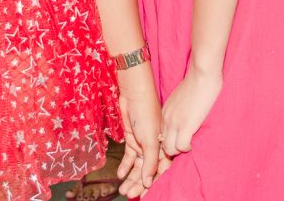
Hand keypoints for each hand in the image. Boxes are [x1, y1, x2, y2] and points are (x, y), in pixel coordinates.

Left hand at [115, 66, 162, 194]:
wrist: (133, 93)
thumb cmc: (146, 113)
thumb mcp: (150, 140)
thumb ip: (150, 162)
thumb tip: (148, 182)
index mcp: (164, 147)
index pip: (160, 171)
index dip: (154, 183)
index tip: (146, 195)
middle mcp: (155, 147)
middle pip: (148, 170)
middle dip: (139, 183)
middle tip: (129, 194)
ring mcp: (143, 144)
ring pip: (138, 166)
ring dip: (131, 177)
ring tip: (123, 189)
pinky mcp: (132, 139)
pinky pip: (129, 157)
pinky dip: (125, 166)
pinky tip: (120, 174)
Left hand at [159, 66, 221, 156]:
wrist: (201, 75)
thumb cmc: (197, 83)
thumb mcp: (181, 97)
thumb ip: (179, 108)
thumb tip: (185, 115)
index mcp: (165, 112)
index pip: (161, 135)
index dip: (170, 141)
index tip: (179, 141)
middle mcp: (166, 118)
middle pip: (163, 145)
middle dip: (173, 149)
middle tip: (184, 146)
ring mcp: (174, 123)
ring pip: (170, 149)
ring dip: (180, 150)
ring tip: (189, 145)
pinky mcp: (185, 126)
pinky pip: (181, 147)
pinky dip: (187, 148)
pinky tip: (193, 143)